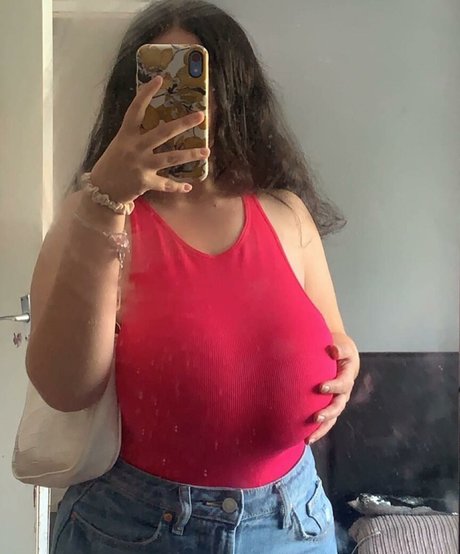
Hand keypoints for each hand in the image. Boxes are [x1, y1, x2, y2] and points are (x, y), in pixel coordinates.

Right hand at [90, 75, 209, 202]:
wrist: (101, 191)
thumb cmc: (112, 165)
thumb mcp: (119, 145)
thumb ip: (136, 137)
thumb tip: (160, 127)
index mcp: (126, 135)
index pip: (136, 110)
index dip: (146, 93)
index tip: (159, 79)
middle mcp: (135, 148)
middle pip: (162, 132)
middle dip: (183, 124)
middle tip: (200, 116)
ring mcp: (141, 165)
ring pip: (171, 158)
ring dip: (190, 154)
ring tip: (206, 151)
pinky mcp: (145, 182)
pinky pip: (166, 184)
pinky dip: (177, 187)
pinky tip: (189, 186)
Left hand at [308, 332, 359, 444]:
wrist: (340, 353)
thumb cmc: (339, 348)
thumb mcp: (341, 345)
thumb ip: (338, 348)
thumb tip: (333, 351)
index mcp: (347, 376)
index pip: (343, 383)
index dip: (334, 386)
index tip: (321, 387)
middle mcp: (344, 392)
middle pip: (339, 406)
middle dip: (328, 413)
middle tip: (316, 417)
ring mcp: (337, 401)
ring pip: (332, 418)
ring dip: (322, 428)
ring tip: (309, 437)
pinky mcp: (329, 406)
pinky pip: (326, 421)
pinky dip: (318, 431)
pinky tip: (306, 439)